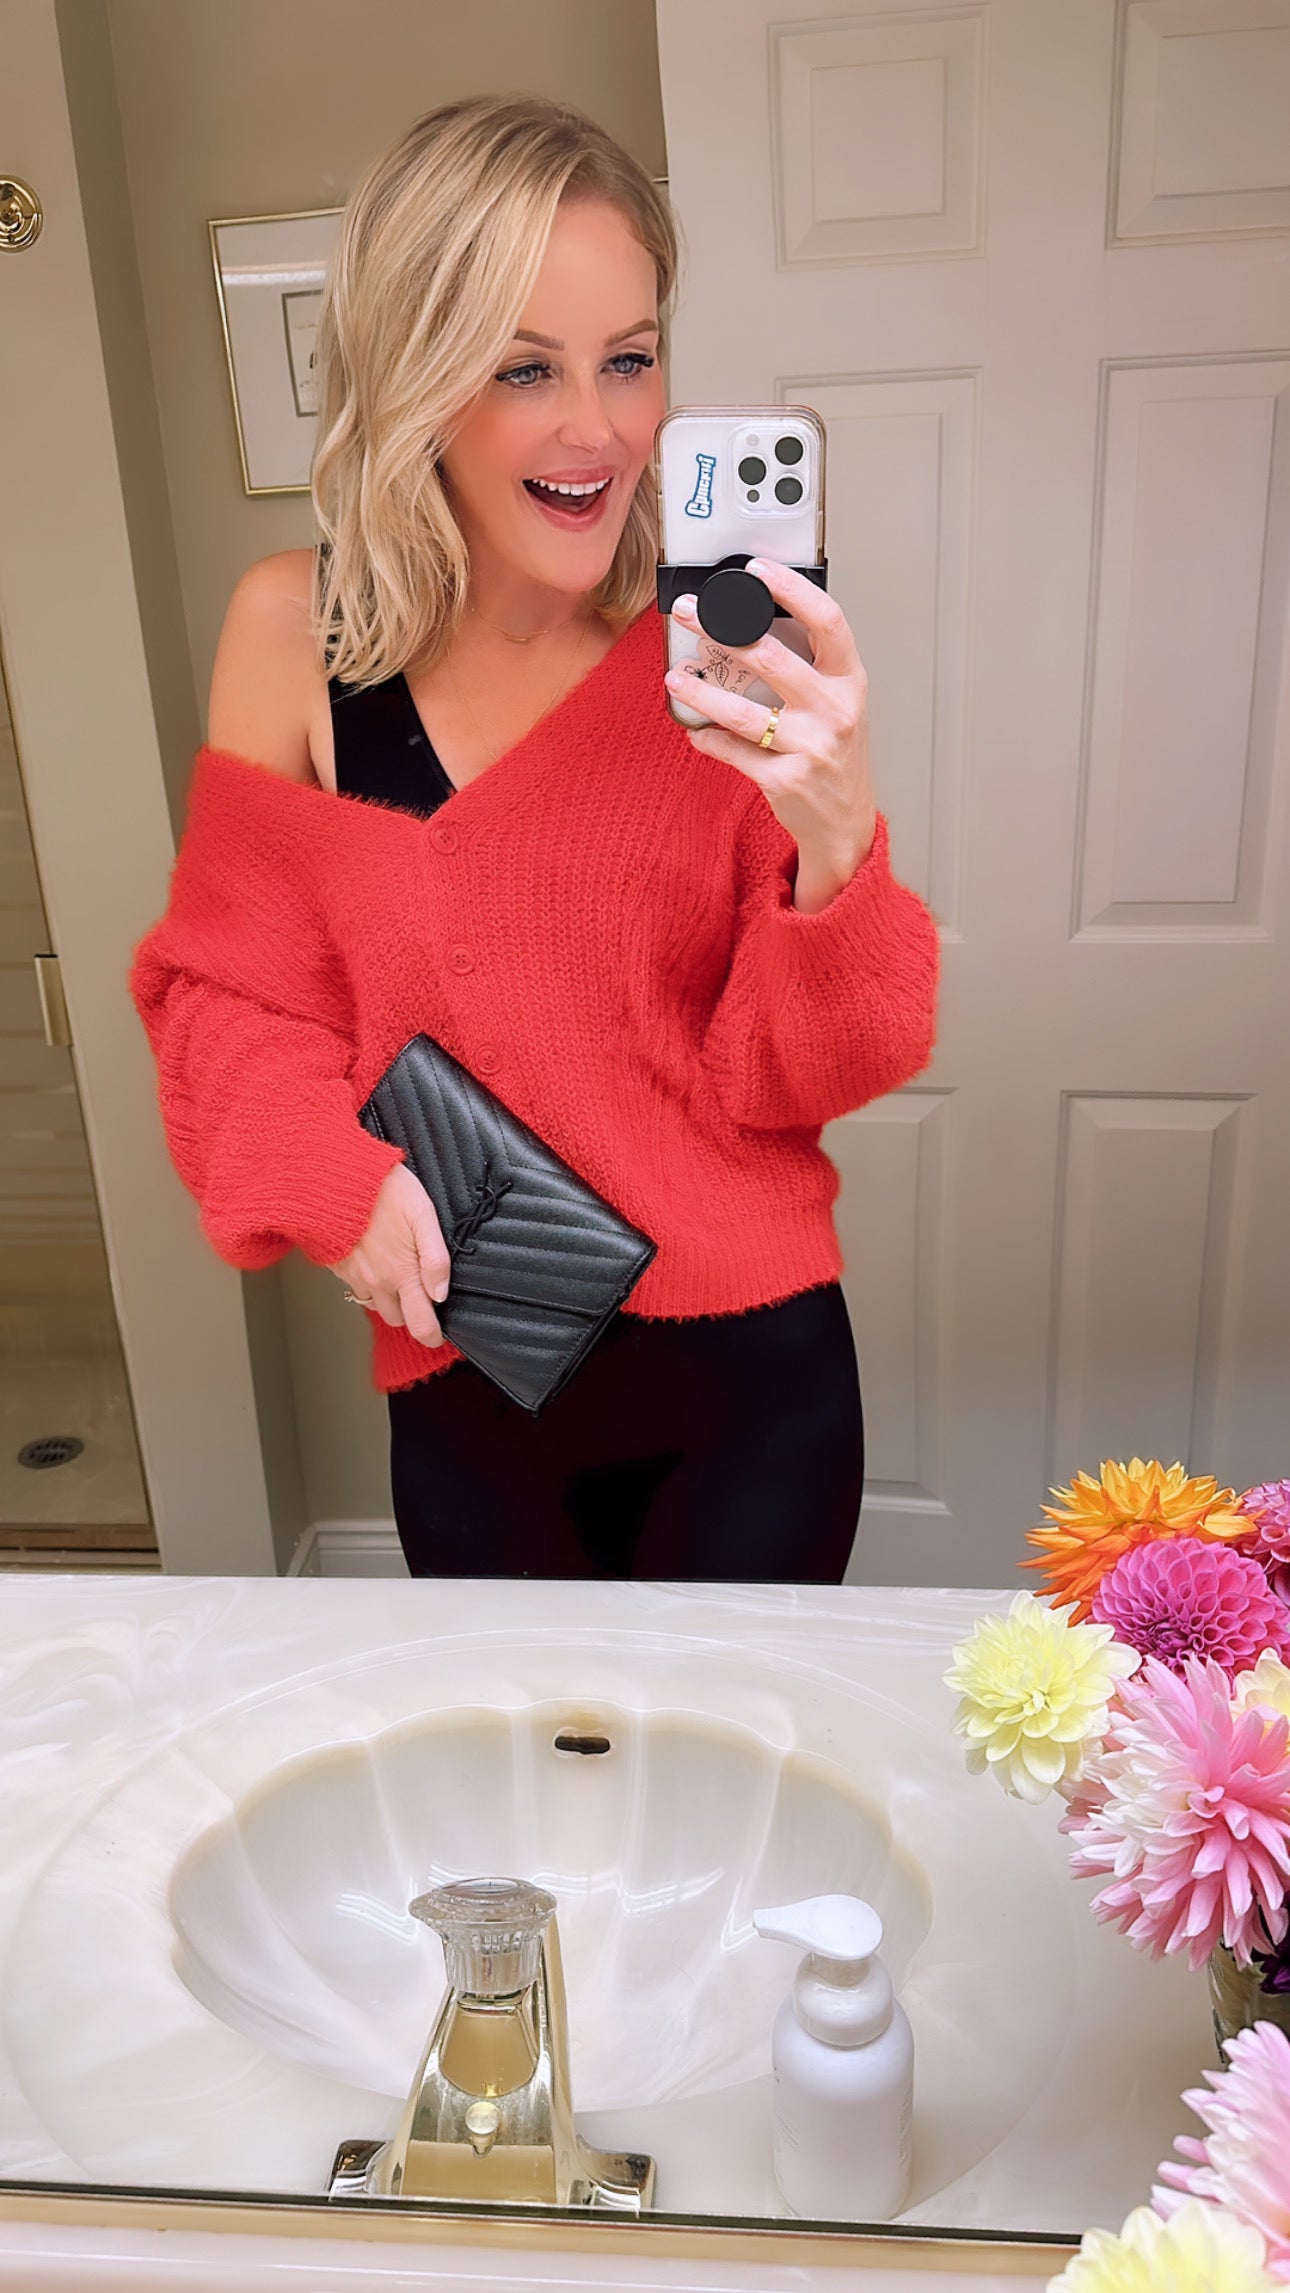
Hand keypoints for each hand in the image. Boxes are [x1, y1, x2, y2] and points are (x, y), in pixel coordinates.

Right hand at [329, 1163, 452, 1346]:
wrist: (330, 1176)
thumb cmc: (381, 1189)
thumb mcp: (422, 1214)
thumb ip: (435, 1258)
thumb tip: (440, 1294)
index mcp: (400, 1273)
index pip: (419, 1325)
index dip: (432, 1335)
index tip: (438, 1333)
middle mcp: (375, 1282)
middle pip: (397, 1319)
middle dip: (410, 1312)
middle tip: (420, 1290)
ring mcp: (353, 1276)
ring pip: (375, 1304)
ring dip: (388, 1297)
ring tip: (396, 1269)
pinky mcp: (337, 1267)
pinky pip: (356, 1287)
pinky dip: (368, 1281)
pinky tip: (374, 1257)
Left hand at [665, 558, 877, 904]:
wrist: (845, 822)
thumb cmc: (836, 755)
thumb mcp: (840, 705)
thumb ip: (811, 668)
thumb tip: (751, 625)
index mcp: (850, 682)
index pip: (827, 621)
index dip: (791, 589)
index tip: (757, 570)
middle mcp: (834, 711)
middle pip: (770, 657)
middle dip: (719, 629)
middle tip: (687, 613)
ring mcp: (810, 747)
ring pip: (741, 710)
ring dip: (700, 690)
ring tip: (676, 676)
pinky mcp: (784, 779)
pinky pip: (733, 751)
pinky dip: (708, 739)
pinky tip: (695, 730)